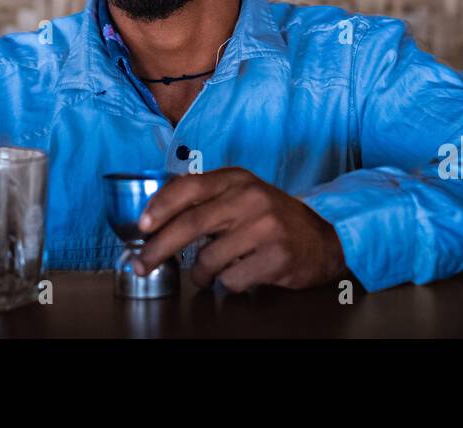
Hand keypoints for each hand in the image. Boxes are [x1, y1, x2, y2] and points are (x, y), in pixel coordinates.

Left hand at [134, 167, 347, 292]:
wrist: (321, 239)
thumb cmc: (270, 218)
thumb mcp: (240, 195)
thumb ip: (204, 198)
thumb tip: (155, 211)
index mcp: (237, 179)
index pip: (189, 186)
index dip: (160, 206)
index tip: (142, 226)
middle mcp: (250, 198)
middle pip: (191, 225)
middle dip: (159, 248)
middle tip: (142, 264)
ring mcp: (265, 228)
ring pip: (208, 259)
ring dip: (200, 274)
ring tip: (207, 273)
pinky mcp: (276, 257)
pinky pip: (231, 280)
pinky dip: (227, 283)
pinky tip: (239, 274)